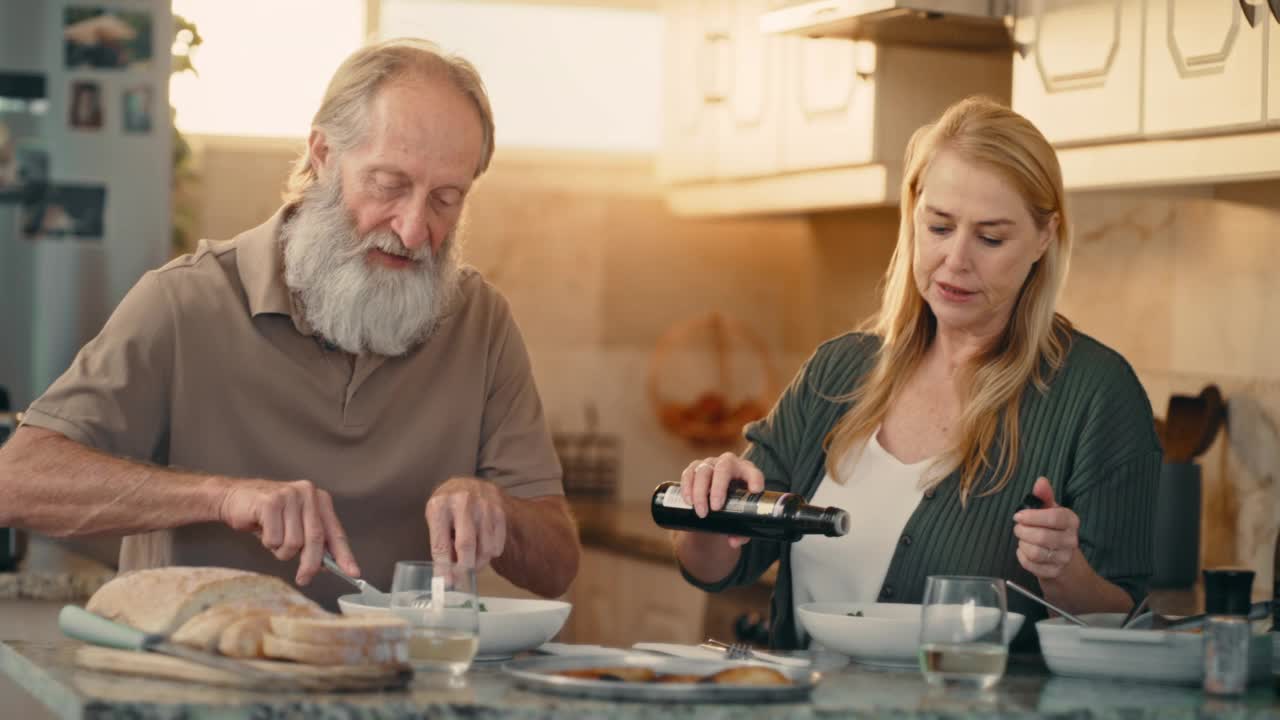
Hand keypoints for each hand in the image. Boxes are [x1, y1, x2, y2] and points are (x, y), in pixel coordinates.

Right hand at [217, 478, 358, 585]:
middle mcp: (308, 493)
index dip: (344, 555)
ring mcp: (289, 495)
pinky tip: (263, 530)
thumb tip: (327, 566)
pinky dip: (268, 543)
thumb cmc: (266, 515)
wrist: (233, 498)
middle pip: (316, 539)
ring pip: (294, 543)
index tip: (353, 572)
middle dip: (310, 564)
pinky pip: (274, 539)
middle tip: (304, 578)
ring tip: (273, 538)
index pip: (335, 531)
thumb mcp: (294, 525)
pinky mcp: (270, 501)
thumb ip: (312, 541)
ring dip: (281, 551)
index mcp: (319, 499)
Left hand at [426, 477, 507, 571]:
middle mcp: (462, 502)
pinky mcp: (499, 509)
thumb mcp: (436, 521)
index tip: (447, 583)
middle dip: (465, 567)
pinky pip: (498, 542)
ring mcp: (483, 504)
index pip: (441, 544)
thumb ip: (441, 546)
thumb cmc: (447, 507)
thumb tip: (446, 577)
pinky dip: (492, 552)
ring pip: (485, 546)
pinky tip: (484, 549)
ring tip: (472, 562)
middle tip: (463, 578)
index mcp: (440, 505)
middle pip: (466, 545)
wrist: (466, 484)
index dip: (444, 567)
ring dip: (479, 562)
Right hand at [679, 452, 763, 548]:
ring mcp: (710, 464)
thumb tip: (733, 541)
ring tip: (701, 512)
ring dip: (700, 491)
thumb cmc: (734, 504)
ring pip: (703, 471)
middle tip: (715, 508)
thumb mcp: (741, 515)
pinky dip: (687, 486)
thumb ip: (741, 531)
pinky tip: (688, 500)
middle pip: (723, 468)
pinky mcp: (695, 467)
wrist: (717, 495)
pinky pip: (689, 473)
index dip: (755, 479)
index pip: (753, 472)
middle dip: (718, 488)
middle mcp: (729, 463)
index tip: (755, 490)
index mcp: (747, 472)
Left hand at [1012, 477, 1079, 580]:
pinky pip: (1031, 565)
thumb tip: (1041, 480)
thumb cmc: (1054, 532)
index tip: (1018, 516)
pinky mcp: (1054, 573)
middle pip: (1042, 537)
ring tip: (1023, 540)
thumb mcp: (1050, 511)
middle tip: (1019, 528)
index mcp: (1071, 521)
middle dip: (1023, 532)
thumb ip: (1044, 496)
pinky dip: (1022, 557)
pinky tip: (1024, 552)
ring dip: (1023, 545)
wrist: (1067, 565)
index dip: (1032, 516)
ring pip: (1036, 552)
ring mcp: (1064, 558)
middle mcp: (1071, 540)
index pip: (1054, 517)